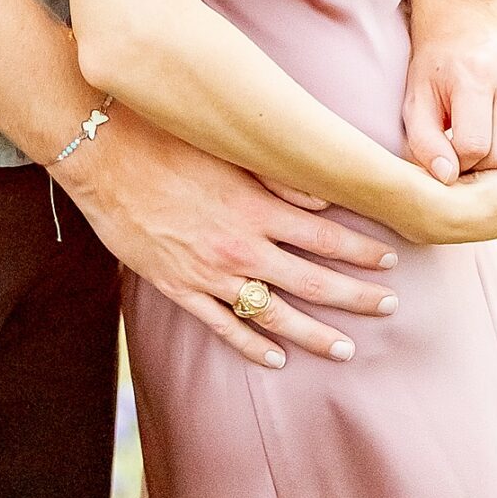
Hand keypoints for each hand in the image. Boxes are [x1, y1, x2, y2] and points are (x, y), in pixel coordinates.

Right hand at [59, 106, 401, 367]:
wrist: (104, 156)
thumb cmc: (167, 140)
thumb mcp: (229, 150)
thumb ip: (279, 178)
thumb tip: (326, 198)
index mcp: (256, 208)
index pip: (325, 236)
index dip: (362, 250)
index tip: (392, 260)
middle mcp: (240, 247)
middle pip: (312, 281)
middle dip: (355, 297)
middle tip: (389, 307)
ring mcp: (209, 273)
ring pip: (274, 314)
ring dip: (314, 333)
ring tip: (346, 347)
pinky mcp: (179, 287)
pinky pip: (221, 326)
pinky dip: (251, 345)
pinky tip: (276, 358)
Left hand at [403, 0, 496, 180]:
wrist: (466, 28)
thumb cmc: (436, 72)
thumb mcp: (416, 102)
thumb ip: (424, 143)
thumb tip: (448, 177)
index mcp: (474, 77)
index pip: (474, 147)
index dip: (458, 162)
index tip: (448, 154)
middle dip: (483, 165)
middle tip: (467, 153)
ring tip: (486, 138)